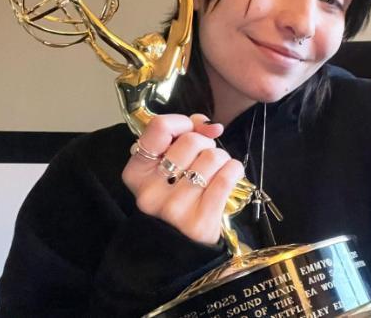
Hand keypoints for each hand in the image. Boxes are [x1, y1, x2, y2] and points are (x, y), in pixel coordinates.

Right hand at [122, 114, 243, 244]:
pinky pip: (226, 177)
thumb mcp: (167, 166)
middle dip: (206, 144)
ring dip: (221, 158)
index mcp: (136, 173)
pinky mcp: (199, 221)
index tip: (190, 131)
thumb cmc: (176, 197)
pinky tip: (230, 174)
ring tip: (215, 171)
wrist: (182, 246)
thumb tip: (210, 125)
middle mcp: (150, 192)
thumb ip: (185, 136)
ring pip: (211, 158)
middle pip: (191, 142)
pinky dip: (234, 169)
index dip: (181, 123)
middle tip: (204, 158)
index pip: (159, 128)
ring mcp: (174, 209)